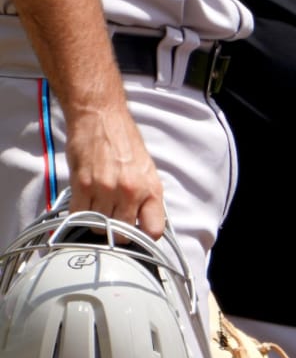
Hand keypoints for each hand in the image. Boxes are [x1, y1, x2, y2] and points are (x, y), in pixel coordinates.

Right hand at [64, 104, 164, 236]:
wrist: (101, 118)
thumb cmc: (124, 141)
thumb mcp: (146, 169)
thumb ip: (145, 196)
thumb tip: (143, 222)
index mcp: (151, 188)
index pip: (154, 230)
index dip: (143, 238)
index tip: (136, 237)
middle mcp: (131, 192)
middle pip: (122, 235)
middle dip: (115, 234)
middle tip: (110, 222)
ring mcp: (106, 190)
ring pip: (98, 228)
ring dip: (95, 224)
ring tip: (96, 208)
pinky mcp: (83, 186)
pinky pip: (79, 216)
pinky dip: (79, 216)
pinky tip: (83, 204)